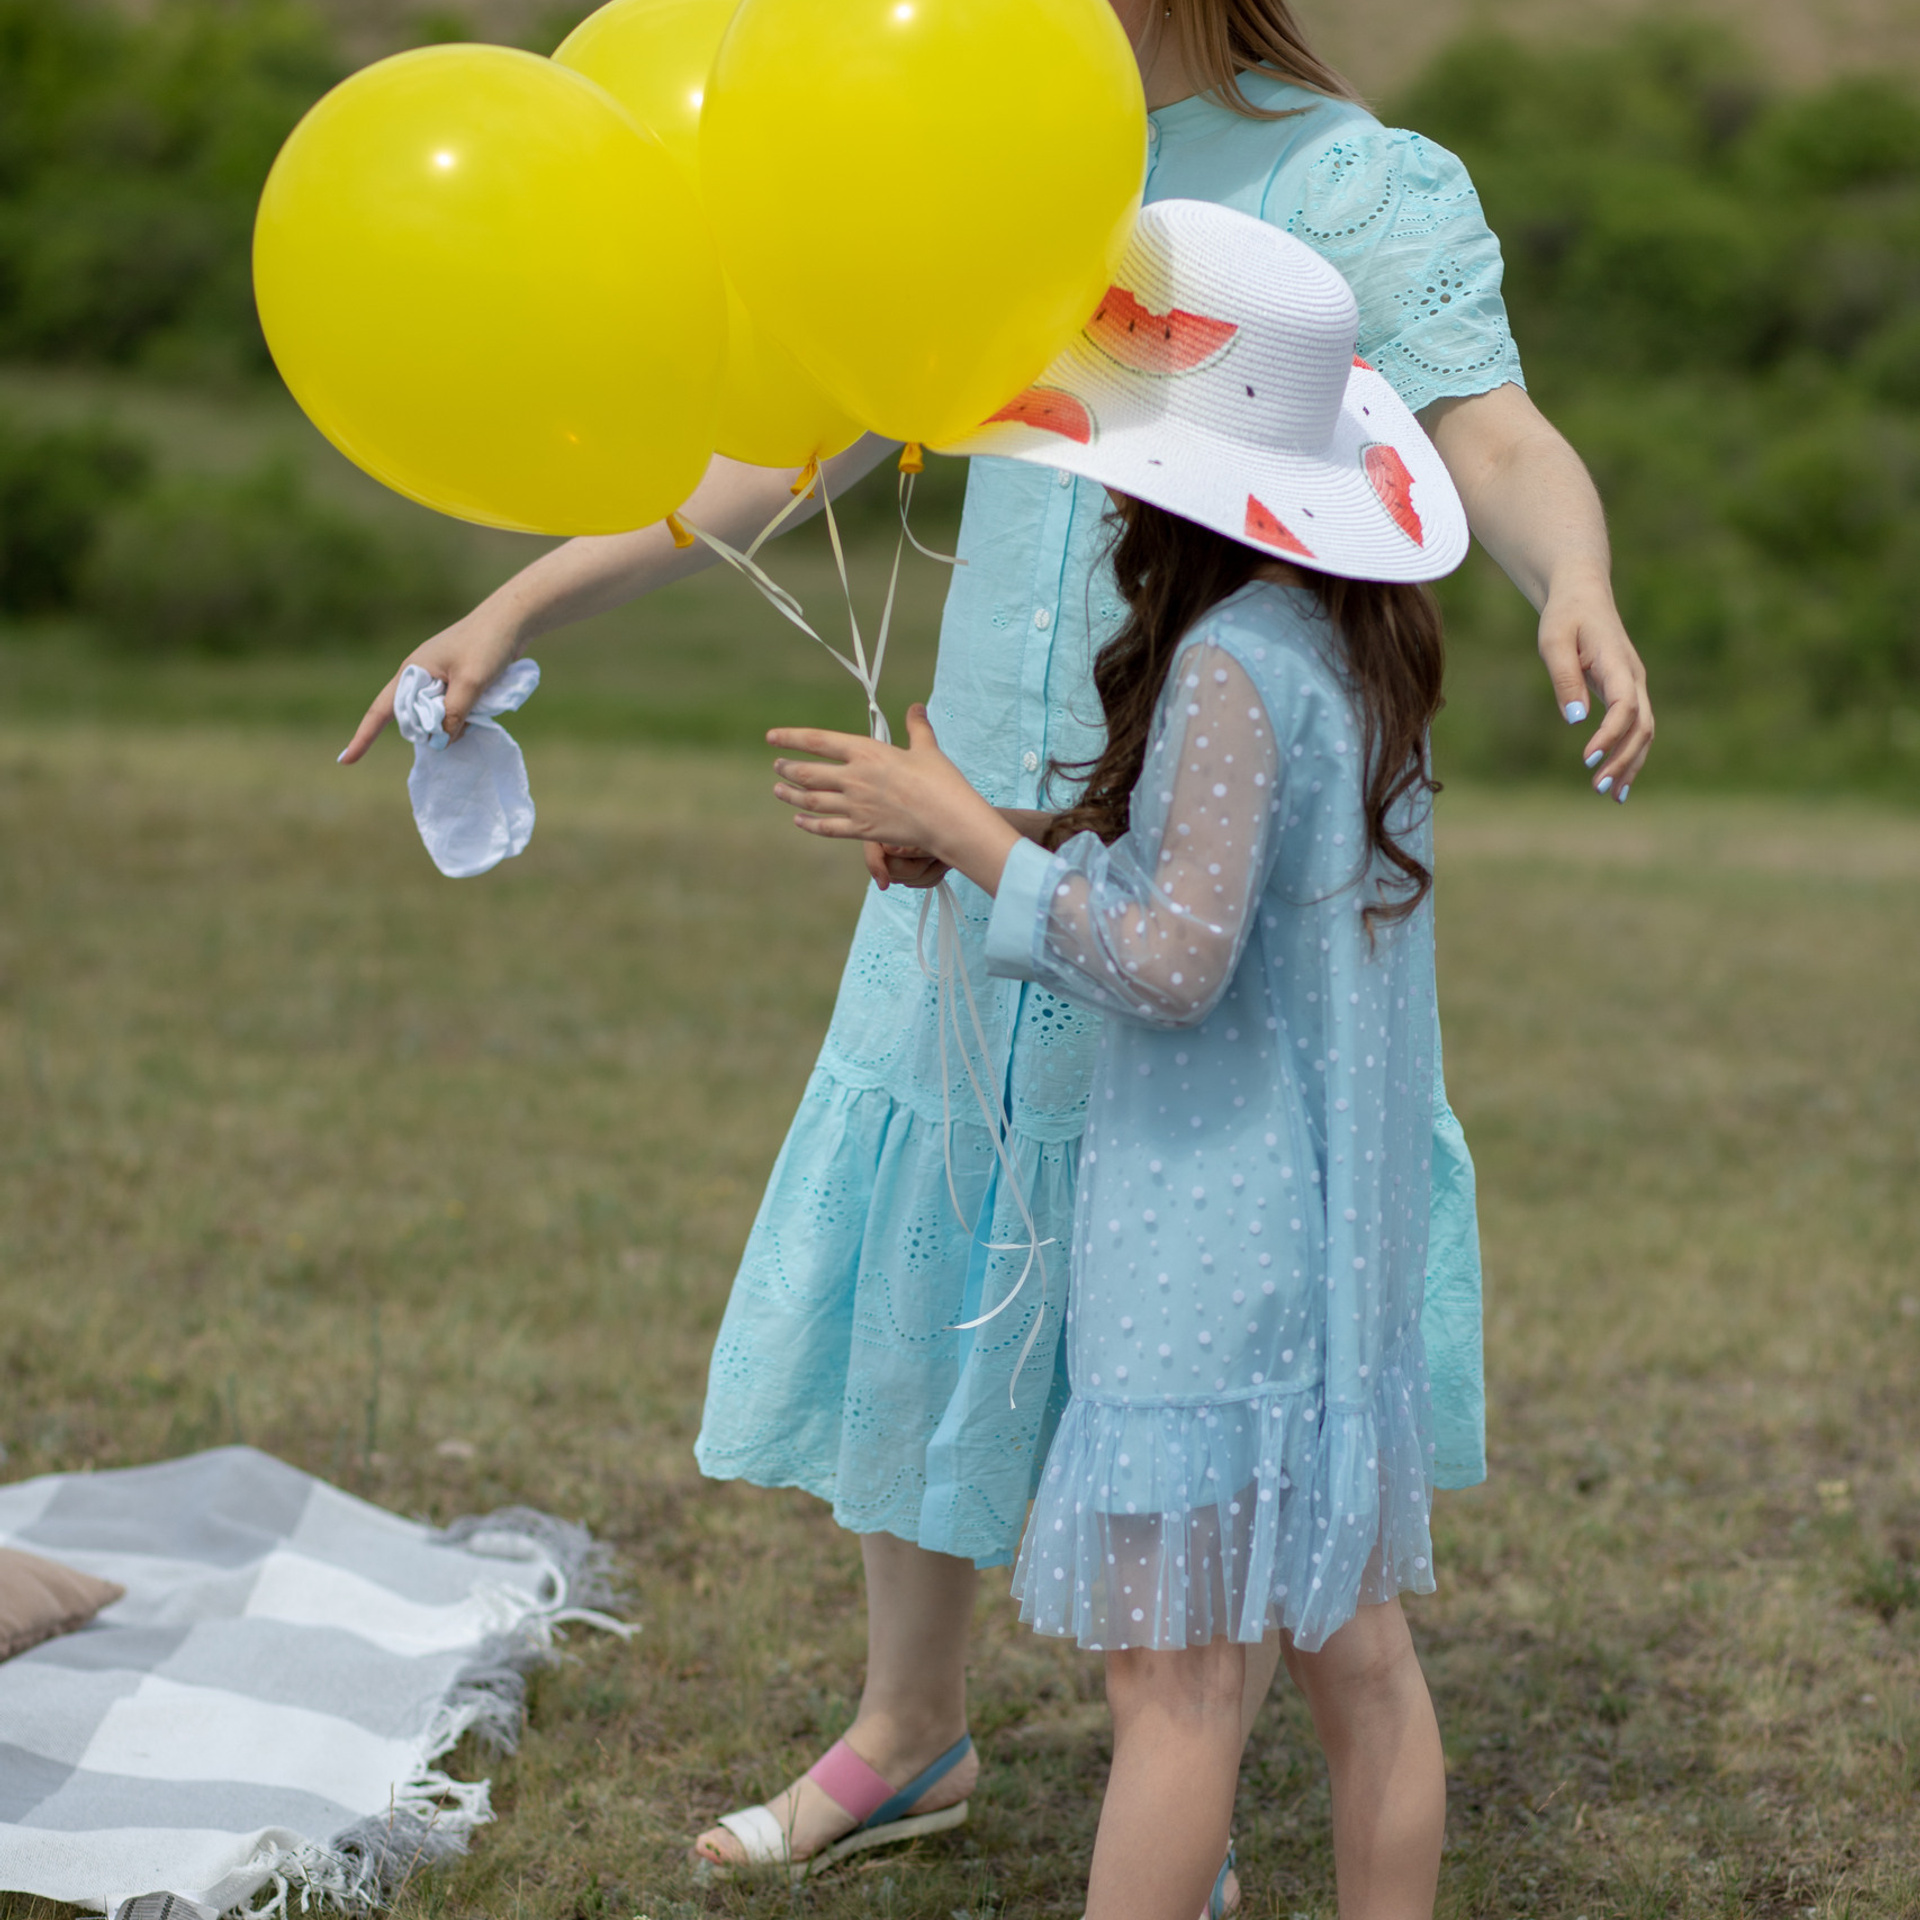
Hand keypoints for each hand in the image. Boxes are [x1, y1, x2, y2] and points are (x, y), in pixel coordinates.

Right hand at [337, 606, 521, 763]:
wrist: (511, 620)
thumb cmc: (487, 646)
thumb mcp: (471, 682)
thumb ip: (454, 714)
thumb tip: (441, 742)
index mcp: (413, 671)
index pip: (381, 709)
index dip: (364, 736)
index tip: (346, 761)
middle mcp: (419, 676)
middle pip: (412, 718)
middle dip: (430, 728)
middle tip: (464, 716)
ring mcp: (437, 680)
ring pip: (434, 716)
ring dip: (452, 722)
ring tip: (478, 705)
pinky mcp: (455, 683)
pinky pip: (451, 709)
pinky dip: (463, 715)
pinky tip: (482, 707)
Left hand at [771, 705, 1020, 895]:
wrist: (948, 819)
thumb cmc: (941, 781)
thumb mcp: (927, 748)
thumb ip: (917, 726)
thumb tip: (917, 707)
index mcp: (866, 752)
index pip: (818, 741)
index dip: (791, 738)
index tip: (772, 737)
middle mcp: (854, 778)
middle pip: (808, 772)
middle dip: (788, 769)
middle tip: (778, 767)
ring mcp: (855, 806)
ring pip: (811, 800)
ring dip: (791, 795)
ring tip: (778, 790)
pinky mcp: (862, 831)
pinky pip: (827, 827)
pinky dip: (809, 823)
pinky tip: (799, 819)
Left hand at [1537, 568, 1654, 797]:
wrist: (1583, 594)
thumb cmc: (1564, 616)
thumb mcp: (1553, 640)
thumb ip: (1564, 678)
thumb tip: (1575, 720)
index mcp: (1617, 664)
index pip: (1624, 706)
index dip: (1609, 734)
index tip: (1587, 758)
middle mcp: (1633, 677)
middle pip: (1641, 726)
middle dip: (1623, 759)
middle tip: (1598, 787)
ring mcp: (1634, 686)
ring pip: (1644, 731)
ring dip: (1630, 763)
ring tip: (1612, 796)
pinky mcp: (1627, 693)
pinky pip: (1636, 728)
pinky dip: (1630, 755)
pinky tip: (1617, 782)